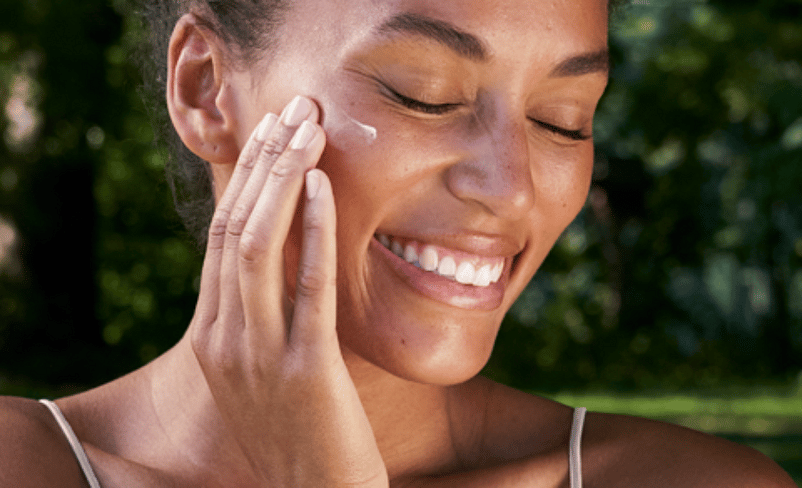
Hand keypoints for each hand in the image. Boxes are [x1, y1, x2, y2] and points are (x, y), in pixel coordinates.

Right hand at [189, 96, 387, 487]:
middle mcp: (226, 339)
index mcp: (214, 336)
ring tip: (309, 128)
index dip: (244, 179)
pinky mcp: (306, 370)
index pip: (222, 238)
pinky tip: (324, 186)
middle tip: (294, 109)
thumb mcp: (262, 371)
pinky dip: (314, 231)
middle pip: (234, 228)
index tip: (270, 132)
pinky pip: (308, 286)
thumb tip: (283, 260)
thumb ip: (260, 319)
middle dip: (263, 162)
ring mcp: (261, 355)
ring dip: (283, 179)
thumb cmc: (296, 434)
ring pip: (258, 245)